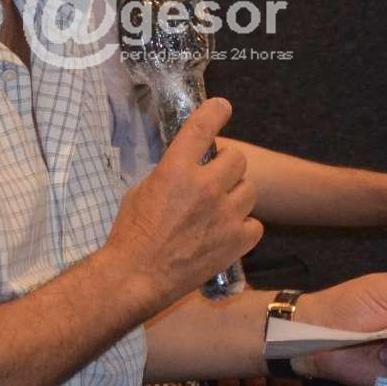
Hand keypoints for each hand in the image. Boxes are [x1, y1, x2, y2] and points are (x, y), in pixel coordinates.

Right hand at [105, 98, 261, 307]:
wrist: (137, 277)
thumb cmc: (131, 234)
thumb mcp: (142, 190)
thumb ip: (169, 173)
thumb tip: (186, 165)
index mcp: (176, 170)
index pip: (203, 127)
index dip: (216, 111)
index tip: (222, 107)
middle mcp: (205, 188)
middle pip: (237, 159)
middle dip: (227, 165)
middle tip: (215, 177)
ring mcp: (224, 216)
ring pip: (250, 190)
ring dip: (237, 195)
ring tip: (221, 208)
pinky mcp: (236, 242)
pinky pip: (255, 224)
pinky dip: (243, 227)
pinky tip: (228, 232)